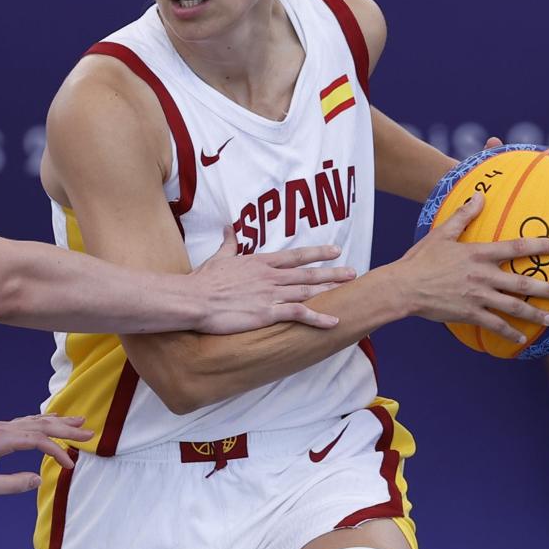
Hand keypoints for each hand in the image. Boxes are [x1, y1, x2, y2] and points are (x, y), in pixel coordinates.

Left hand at [0, 414, 92, 500]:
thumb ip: (13, 484)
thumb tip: (38, 479)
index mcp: (0, 440)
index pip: (37, 440)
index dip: (57, 451)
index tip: (70, 466)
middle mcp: (2, 429)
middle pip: (40, 425)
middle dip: (66, 429)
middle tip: (90, 432)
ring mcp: (0, 428)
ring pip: (34, 421)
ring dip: (57, 422)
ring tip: (78, 422)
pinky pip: (26, 423)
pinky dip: (43, 422)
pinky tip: (52, 422)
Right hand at [189, 228, 356, 334]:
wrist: (195, 299)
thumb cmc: (204, 280)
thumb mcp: (219, 257)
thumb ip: (229, 243)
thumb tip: (228, 228)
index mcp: (260, 262)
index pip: (295, 256)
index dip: (316, 253)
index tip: (335, 250)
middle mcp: (270, 276)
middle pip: (307, 273)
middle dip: (332, 272)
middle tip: (353, 272)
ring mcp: (271, 294)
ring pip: (307, 291)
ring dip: (329, 290)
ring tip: (348, 290)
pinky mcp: (268, 313)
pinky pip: (299, 315)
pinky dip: (318, 318)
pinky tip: (333, 321)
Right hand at [389, 191, 548, 341]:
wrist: (403, 286)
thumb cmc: (420, 259)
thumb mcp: (441, 234)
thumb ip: (463, 216)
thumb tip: (479, 196)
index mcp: (477, 254)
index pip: (516, 248)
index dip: (540, 246)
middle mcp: (482, 276)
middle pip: (522, 283)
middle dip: (548, 289)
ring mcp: (477, 296)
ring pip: (513, 306)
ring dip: (535, 313)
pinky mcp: (469, 313)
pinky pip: (495, 324)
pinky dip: (509, 333)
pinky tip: (521, 338)